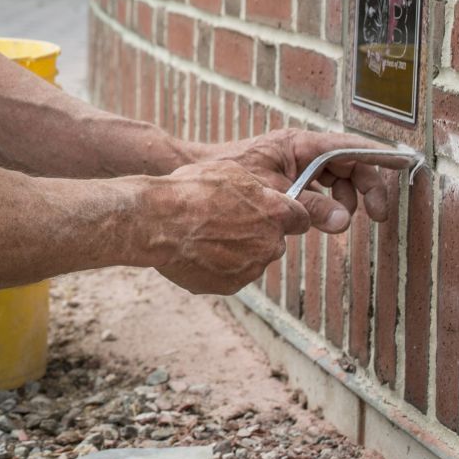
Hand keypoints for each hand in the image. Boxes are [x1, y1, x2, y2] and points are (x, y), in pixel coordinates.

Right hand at [140, 160, 311, 294]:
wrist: (157, 222)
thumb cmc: (190, 192)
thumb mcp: (229, 172)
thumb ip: (258, 188)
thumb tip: (266, 196)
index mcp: (275, 213)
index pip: (301, 218)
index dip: (287, 215)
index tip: (273, 215)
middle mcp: (269, 244)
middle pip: (274, 242)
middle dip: (257, 234)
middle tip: (226, 223)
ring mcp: (250, 269)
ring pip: (252, 260)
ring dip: (236, 251)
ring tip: (205, 236)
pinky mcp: (230, 286)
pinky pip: (231, 276)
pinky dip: (218, 267)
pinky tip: (197, 251)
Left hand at [188, 128, 415, 231]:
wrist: (195, 174)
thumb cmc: (229, 177)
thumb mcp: (273, 194)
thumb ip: (310, 207)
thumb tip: (346, 220)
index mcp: (300, 143)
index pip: (349, 146)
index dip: (379, 155)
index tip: (405, 164)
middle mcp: (301, 149)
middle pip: (349, 163)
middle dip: (367, 187)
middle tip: (378, 215)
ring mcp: (295, 162)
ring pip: (336, 177)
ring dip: (345, 198)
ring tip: (339, 220)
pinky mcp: (287, 176)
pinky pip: (319, 186)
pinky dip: (326, 202)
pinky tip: (321, 219)